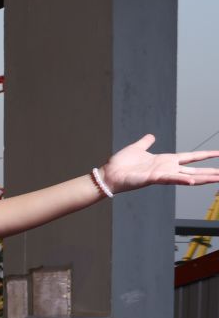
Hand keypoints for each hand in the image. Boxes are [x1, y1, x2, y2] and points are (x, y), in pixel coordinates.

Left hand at [101, 134, 218, 193]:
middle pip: (194, 171)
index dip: (205, 156)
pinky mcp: (154, 178)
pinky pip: (170, 179)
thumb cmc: (121, 164)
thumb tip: (151, 136)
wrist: (109, 174)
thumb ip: (145, 142)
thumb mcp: (137, 148)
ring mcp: (162, 174)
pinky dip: (181, 181)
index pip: (191, 157)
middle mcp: (167, 169)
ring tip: (218, 178)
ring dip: (203, 178)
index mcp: (166, 161)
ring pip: (188, 177)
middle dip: (211, 173)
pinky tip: (192, 182)